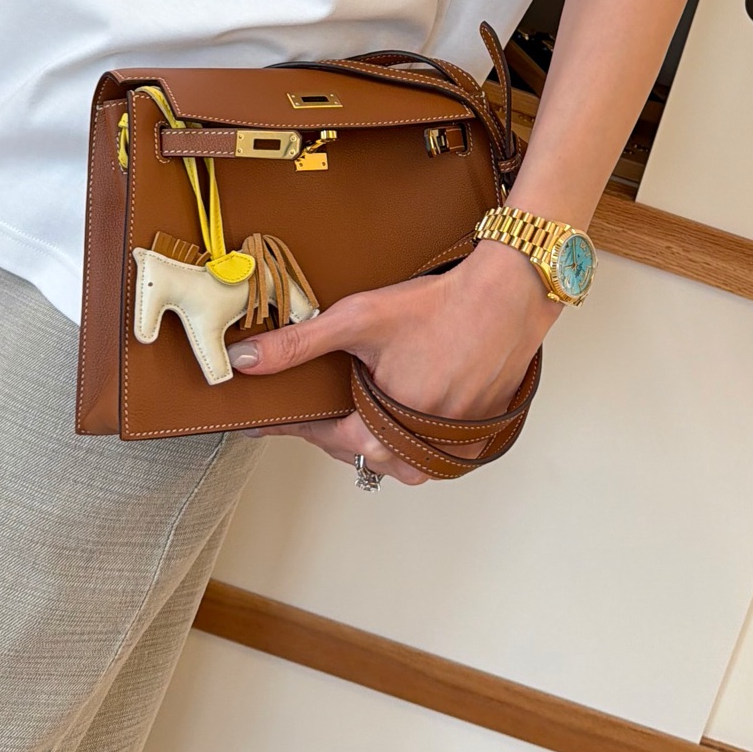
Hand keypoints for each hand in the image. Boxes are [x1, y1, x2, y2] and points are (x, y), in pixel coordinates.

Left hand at [229, 241, 557, 485]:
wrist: (507, 296)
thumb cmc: (439, 308)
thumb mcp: (357, 319)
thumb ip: (297, 344)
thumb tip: (245, 362)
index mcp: (383, 431)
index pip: (321, 438)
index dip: (291, 423)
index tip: (264, 420)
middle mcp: (416, 452)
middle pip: (356, 448)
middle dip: (334, 423)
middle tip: (318, 397)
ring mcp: (447, 450)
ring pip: (392, 455)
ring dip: (372, 433)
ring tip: (362, 400)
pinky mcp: (471, 441)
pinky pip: (426, 451)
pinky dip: (409, 434)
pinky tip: (402, 407)